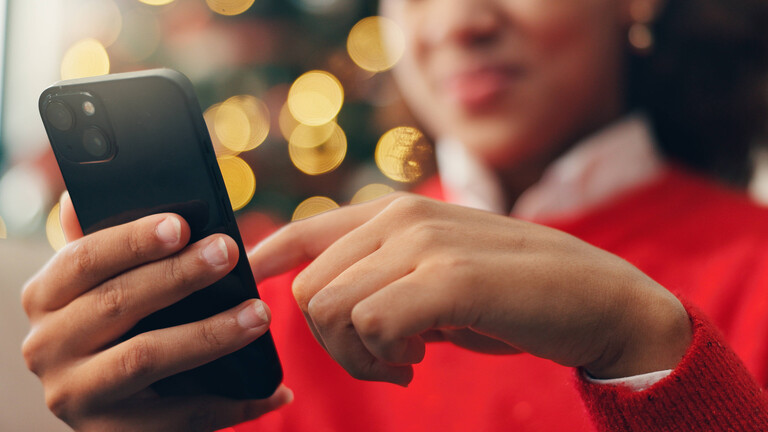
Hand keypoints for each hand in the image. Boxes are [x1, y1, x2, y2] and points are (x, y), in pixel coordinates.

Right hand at [22, 193, 291, 431]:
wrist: (114, 410)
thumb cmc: (115, 327)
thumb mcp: (97, 287)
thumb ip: (97, 247)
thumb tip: (77, 197)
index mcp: (45, 299)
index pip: (82, 260)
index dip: (131, 240)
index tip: (181, 224)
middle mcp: (47, 347)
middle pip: (117, 303)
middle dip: (179, 275)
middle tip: (229, 253)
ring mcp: (76, 396)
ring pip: (147, 356)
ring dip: (211, 333)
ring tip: (259, 313)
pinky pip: (182, 417)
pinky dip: (234, 403)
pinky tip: (276, 390)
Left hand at [249, 193, 690, 384]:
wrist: (596, 298)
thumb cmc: (511, 292)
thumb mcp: (437, 275)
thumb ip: (385, 277)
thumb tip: (326, 302)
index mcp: (397, 212)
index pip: (306, 229)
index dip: (268, 258)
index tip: (251, 281)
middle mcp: (403, 217)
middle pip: (310, 288)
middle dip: (332, 341)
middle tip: (381, 359)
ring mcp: (425, 243)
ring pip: (332, 308)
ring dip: (356, 355)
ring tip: (402, 361)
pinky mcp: (449, 278)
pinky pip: (371, 324)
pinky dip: (382, 358)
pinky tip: (417, 362)